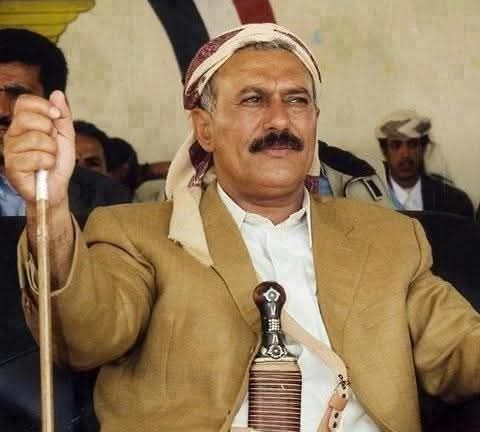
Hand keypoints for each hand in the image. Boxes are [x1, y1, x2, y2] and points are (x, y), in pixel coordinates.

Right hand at [3, 90, 74, 207]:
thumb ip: (63, 116)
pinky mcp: (12, 167)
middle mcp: (13, 135)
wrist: (56, 188)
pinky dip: (48, 163)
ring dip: (51, 151)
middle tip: (51, 145)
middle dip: (49, 131)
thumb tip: (57, 93)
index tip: (56, 117)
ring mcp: (10, 151)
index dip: (43, 106)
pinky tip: (44, 169)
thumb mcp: (66, 137)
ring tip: (49, 160)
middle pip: (28, 118)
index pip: (24, 102)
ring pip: (36, 139)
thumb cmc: (58, 163)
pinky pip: (36, 157)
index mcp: (23, 125)